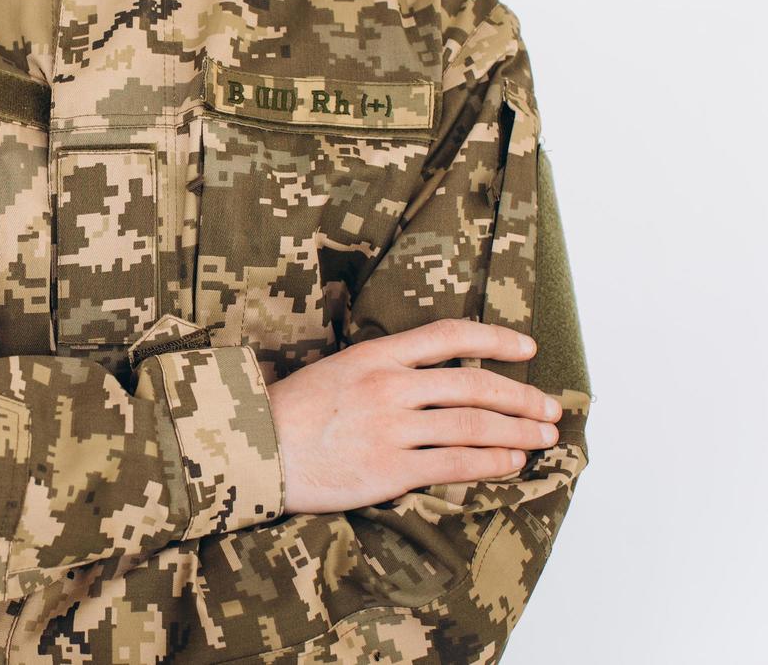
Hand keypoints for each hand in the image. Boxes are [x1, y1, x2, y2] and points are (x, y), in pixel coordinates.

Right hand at [268, 320, 562, 514]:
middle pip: (474, 384)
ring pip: (473, 425)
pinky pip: (455, 464)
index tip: (529, 348)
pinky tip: (511, 463)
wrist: (253, 451)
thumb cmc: (290, 414)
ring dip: (518, 432)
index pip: (449, 335)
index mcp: (374, 356)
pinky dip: (491, 462)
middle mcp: (388, 386)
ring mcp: (390, 428)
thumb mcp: (335, 371)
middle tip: (550, 408)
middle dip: (522, 396)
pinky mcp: (390, 469)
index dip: (496, 339)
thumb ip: (381, 369)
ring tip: (543, 437)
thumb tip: (431, 376)